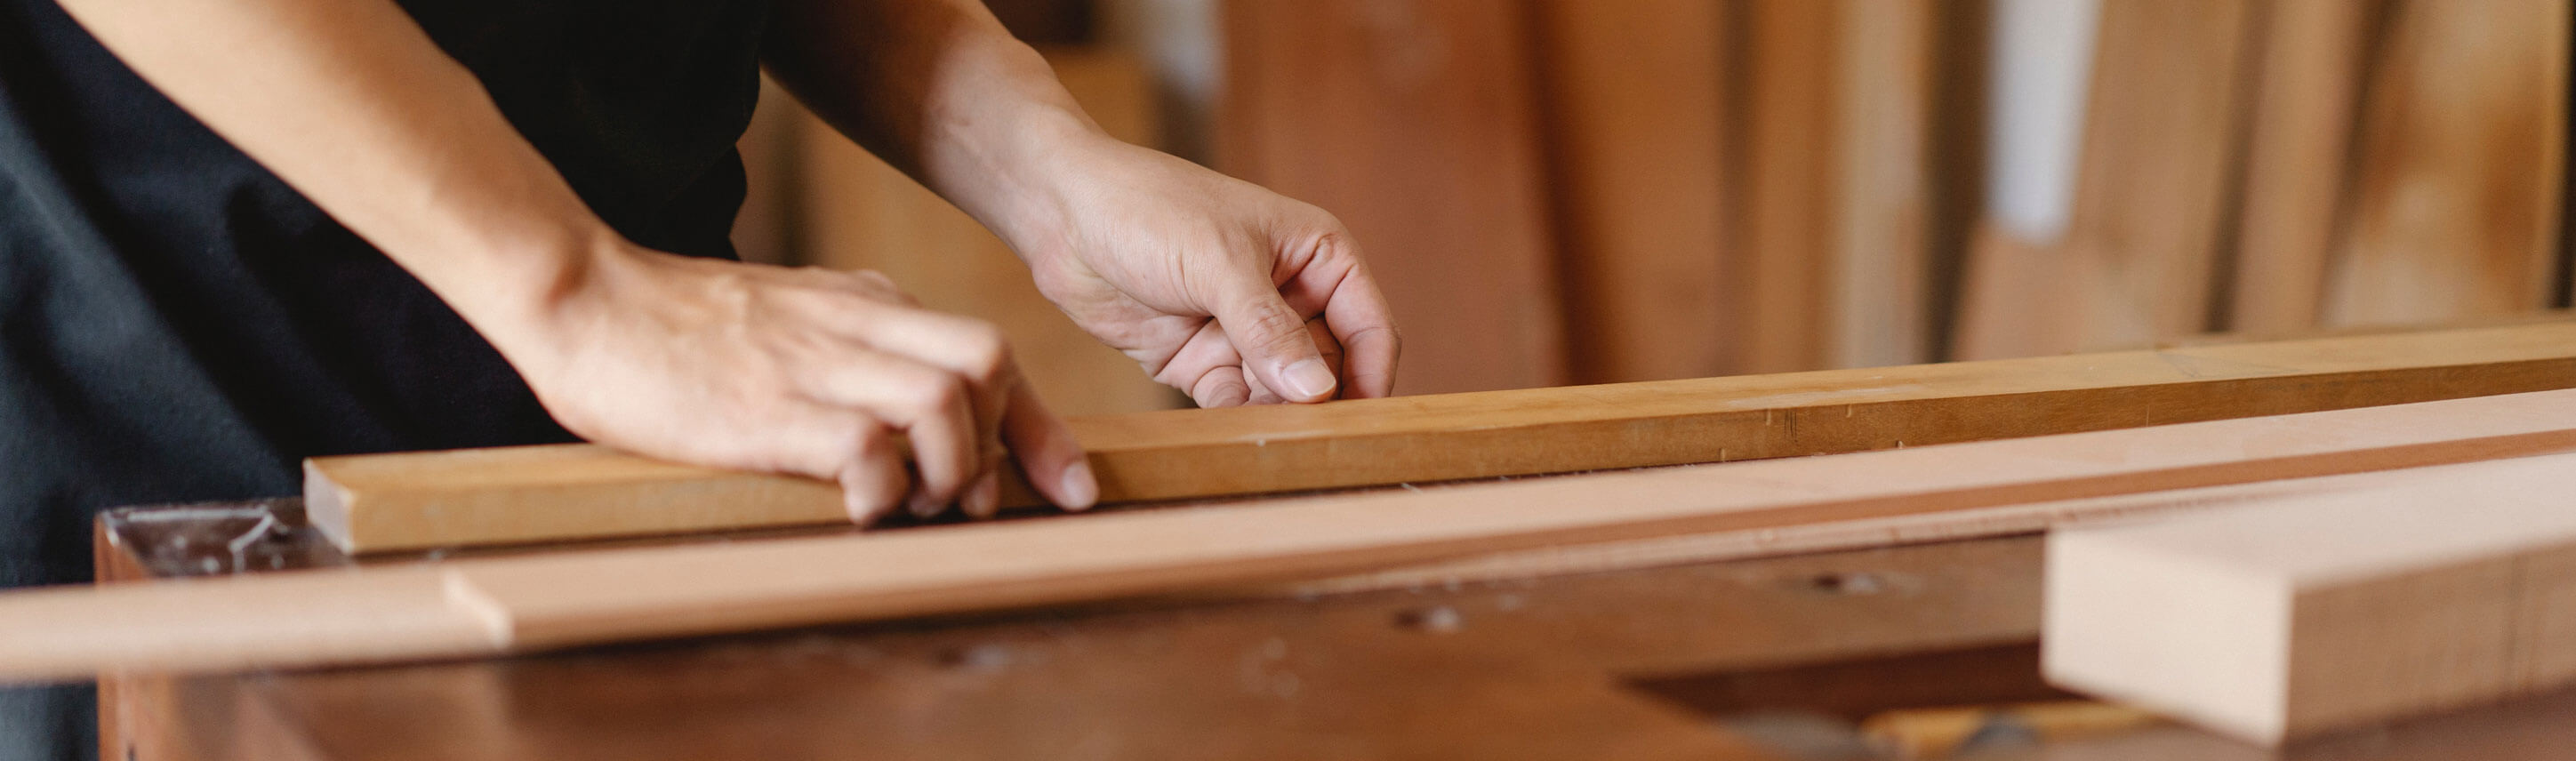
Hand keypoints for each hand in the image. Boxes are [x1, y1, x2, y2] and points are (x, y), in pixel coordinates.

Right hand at [500, 243, 1096, 524]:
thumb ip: (847, 345)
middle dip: (1002, 442)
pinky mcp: (768, 407)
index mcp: (862, 303)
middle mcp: (853, 324)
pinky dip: (881, 490)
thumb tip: (897, 414)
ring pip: (945, 399)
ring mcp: (813, 362)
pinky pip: (866, 447)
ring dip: (949, 469)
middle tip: (968, 501)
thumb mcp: (787, 314)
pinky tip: (855, 511)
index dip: (1039, 426)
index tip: (1068, 486)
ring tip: (909, 506)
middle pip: (989, 359)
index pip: (988, 351)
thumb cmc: (674, 327)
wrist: (581, 298)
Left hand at [1000, 135, 1399, 406]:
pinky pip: (1237, 404)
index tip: (1362, 421)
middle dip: (1323, 406)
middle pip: (1331, 368)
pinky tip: (1232, 439)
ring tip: (1273, 447)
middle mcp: (1290, 296)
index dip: (1372, 373)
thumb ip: (1268, 328)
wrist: (1061, 212)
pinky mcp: (1203, 361)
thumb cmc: (1147, 207)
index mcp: (1317, 254)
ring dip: (1281, 421)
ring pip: (1285, 393)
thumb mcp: (1217, 262)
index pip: (1369, 324)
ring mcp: (1245, 332)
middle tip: (1313, 446)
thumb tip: (1318, 390)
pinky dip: (1239, 423)